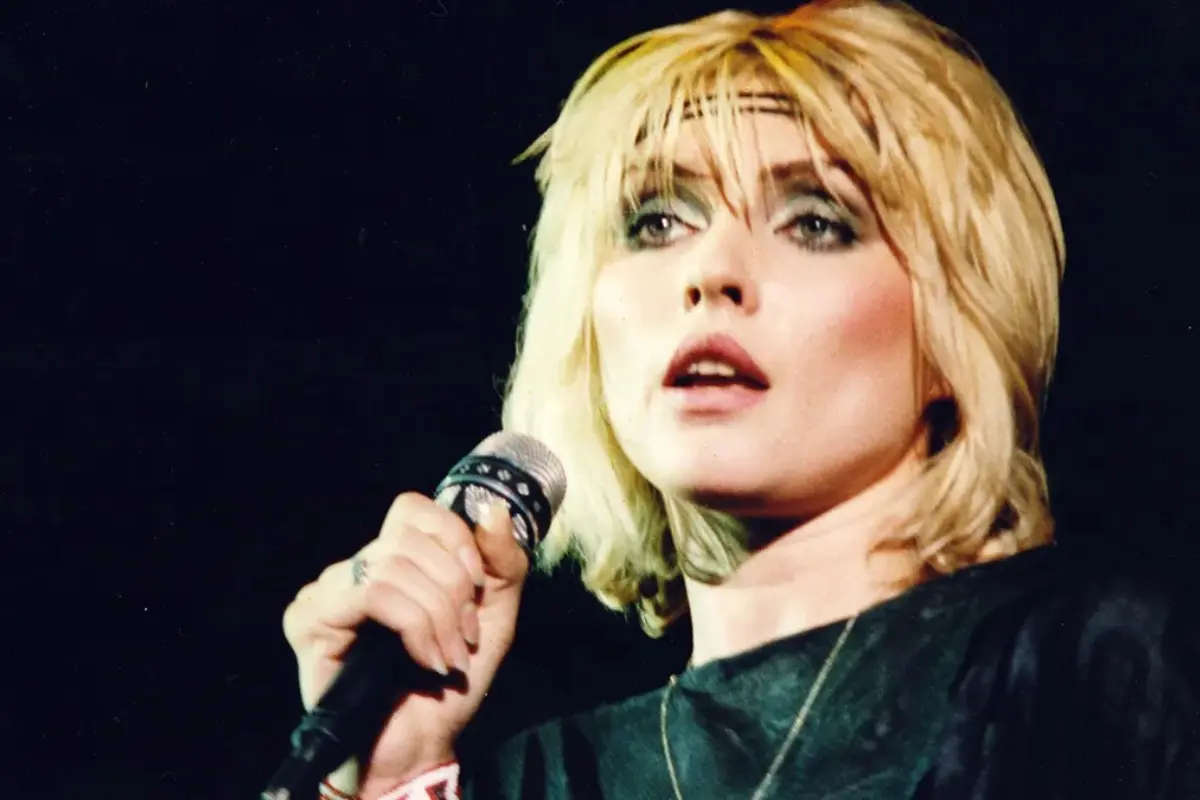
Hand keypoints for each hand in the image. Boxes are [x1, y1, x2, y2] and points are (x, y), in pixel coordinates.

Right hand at [282, 492, 528, 797]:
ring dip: (437, 617)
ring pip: (395, 565)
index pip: (413, 509)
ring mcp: (326, 590)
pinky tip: (423, 661)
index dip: (453, 539)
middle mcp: (353, 568)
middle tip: (463, 638)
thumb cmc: (449, 686)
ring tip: (447, 658)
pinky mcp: (308, 618)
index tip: (476, 589)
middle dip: (453, 591)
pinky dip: (413, 627)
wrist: (420, 747)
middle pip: (410, 538)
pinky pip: (373, 593)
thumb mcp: (493, 616)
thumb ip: (502, 562)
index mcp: (391, 560)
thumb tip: (492, 510)